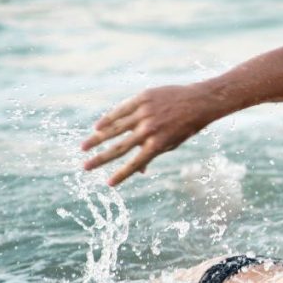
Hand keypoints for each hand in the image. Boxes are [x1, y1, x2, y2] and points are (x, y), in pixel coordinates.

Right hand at [82, 83, 217, 185]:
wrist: (198, 102)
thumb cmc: (185, 126)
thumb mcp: (172, 143)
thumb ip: (153, 154)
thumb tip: (139, 171)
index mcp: (158, 144)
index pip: (135, 163)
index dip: (122, 175)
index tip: (109, 184)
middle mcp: (149, 130)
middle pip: (119, 148)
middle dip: (100, 159)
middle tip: (85, 167)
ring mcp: (144, 113)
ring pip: (115, 128)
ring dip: (97, 139)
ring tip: (83, 147)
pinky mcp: (142, 99)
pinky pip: (121, 110)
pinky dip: (108, 119)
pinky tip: (97, 127)